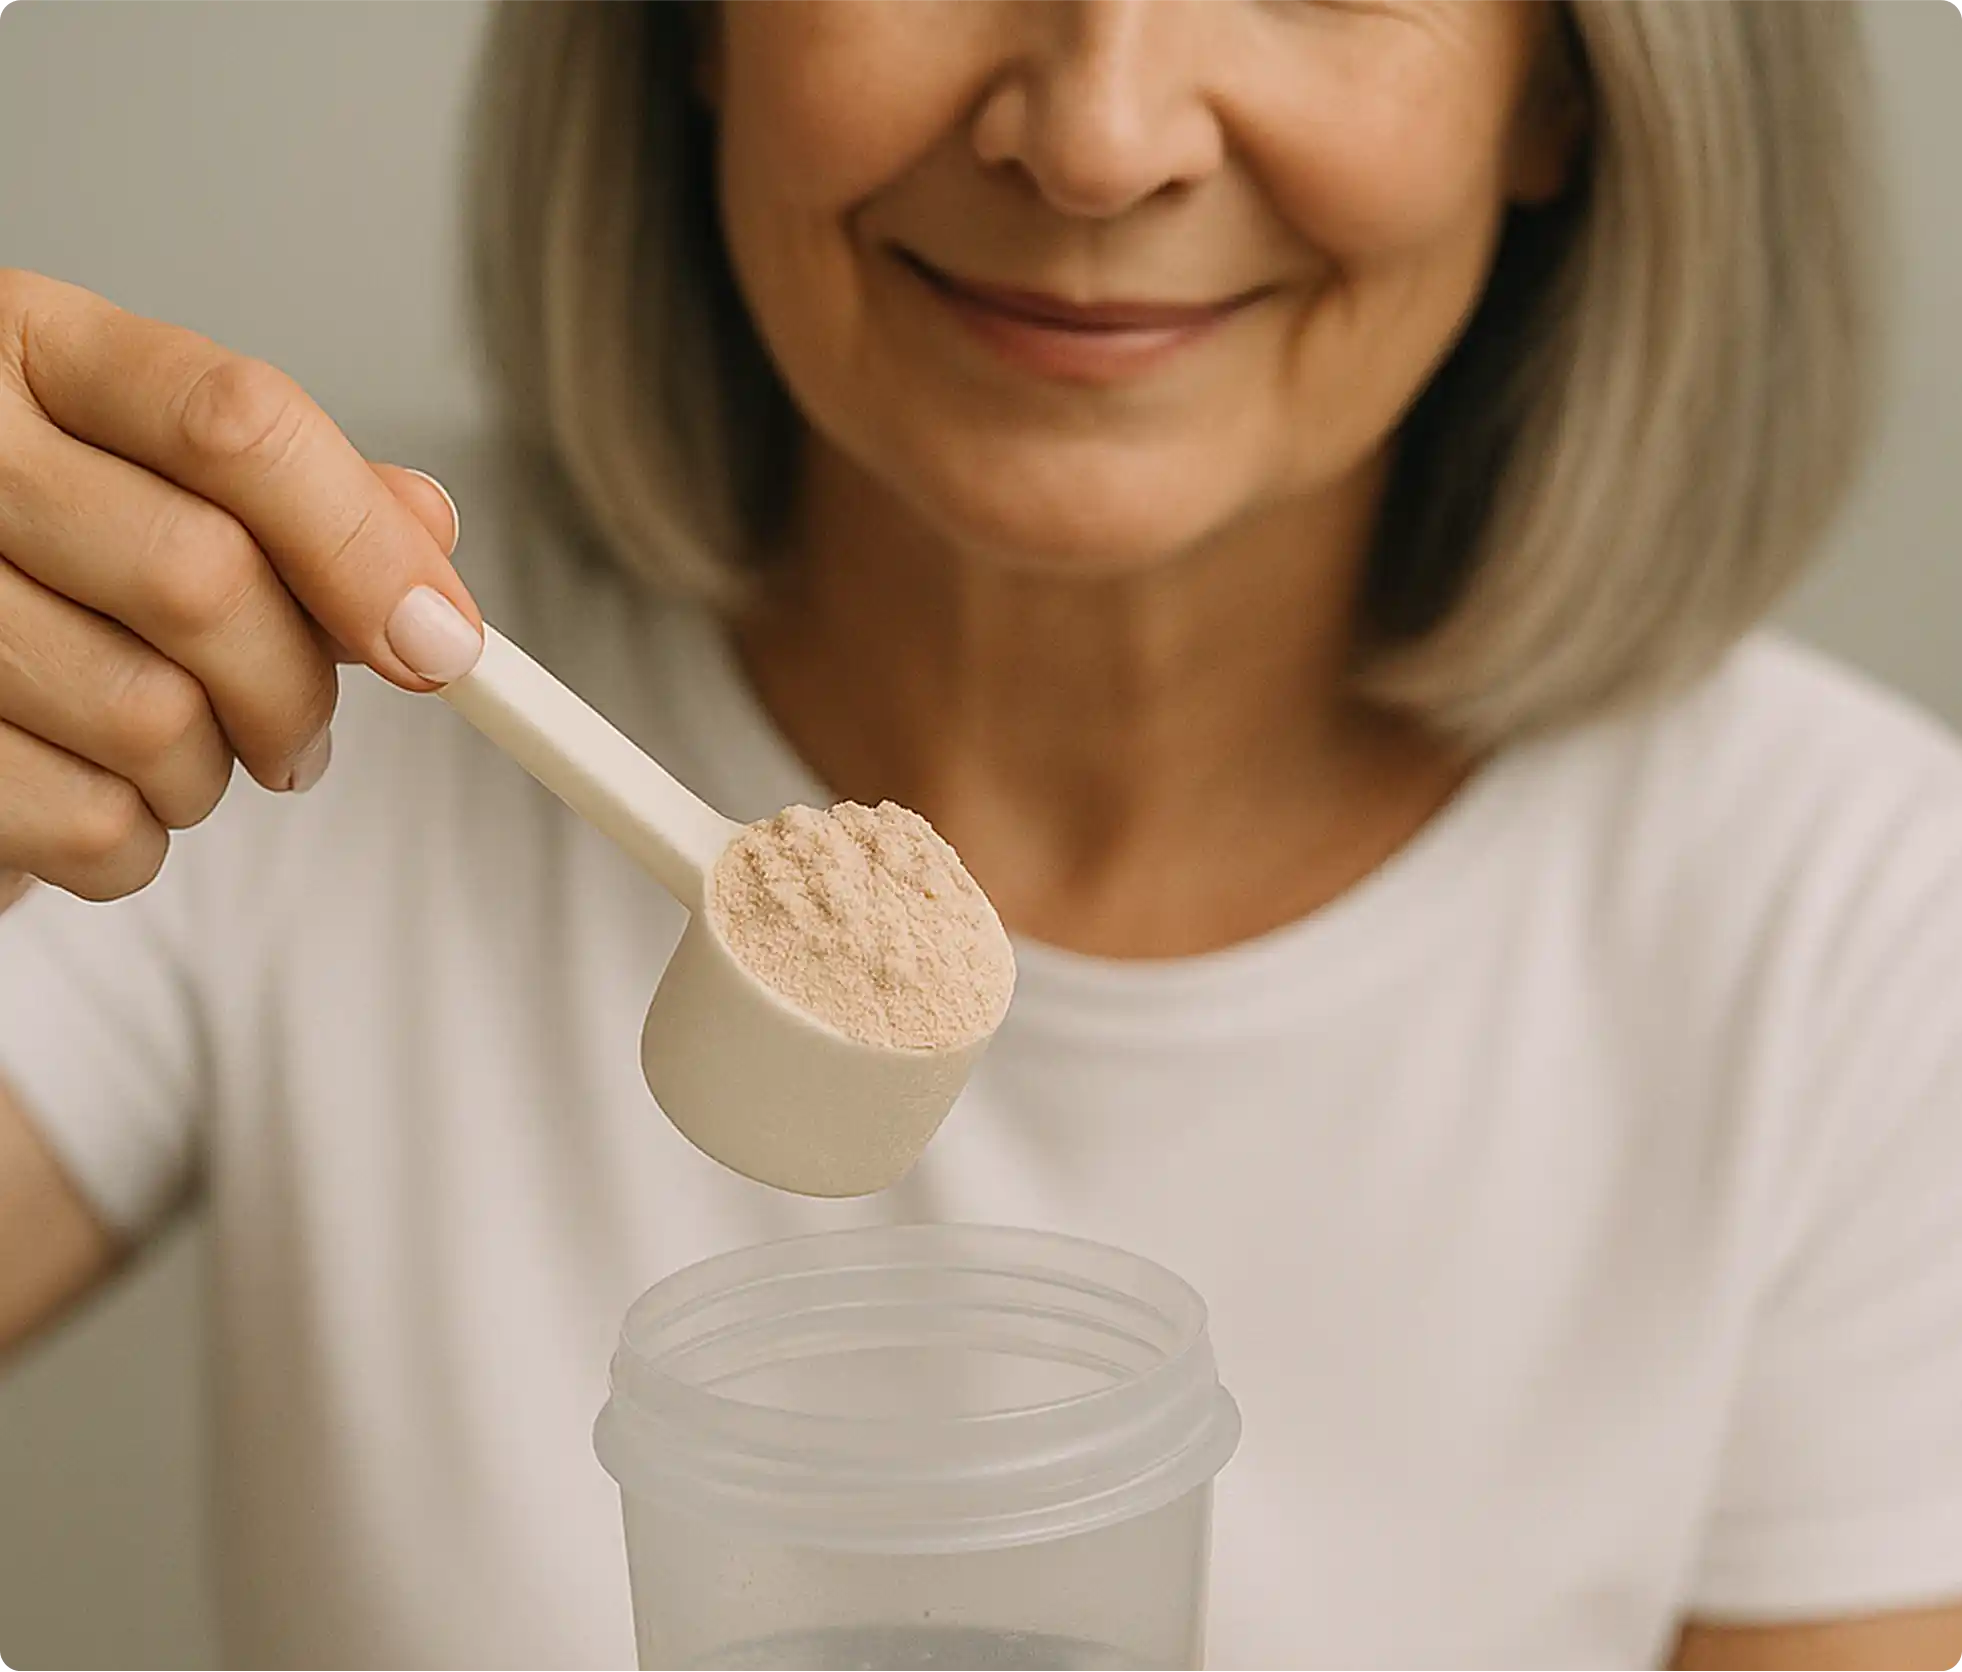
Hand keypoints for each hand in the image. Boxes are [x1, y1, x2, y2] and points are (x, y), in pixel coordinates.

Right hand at [0, 269, 483, 907]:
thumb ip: (276, 487)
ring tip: (184, 754)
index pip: (237, 424)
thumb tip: (426, 527)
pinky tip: (108, 795)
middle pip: (205, 582)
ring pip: (152, 719)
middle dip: (295, 689)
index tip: (447, 643)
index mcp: (28, 346)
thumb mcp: (130, 458)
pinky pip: (87, 824)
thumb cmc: (21, 535)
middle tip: (300, 733)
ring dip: (211, 773)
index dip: (366, 547)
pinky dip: (135, 842)